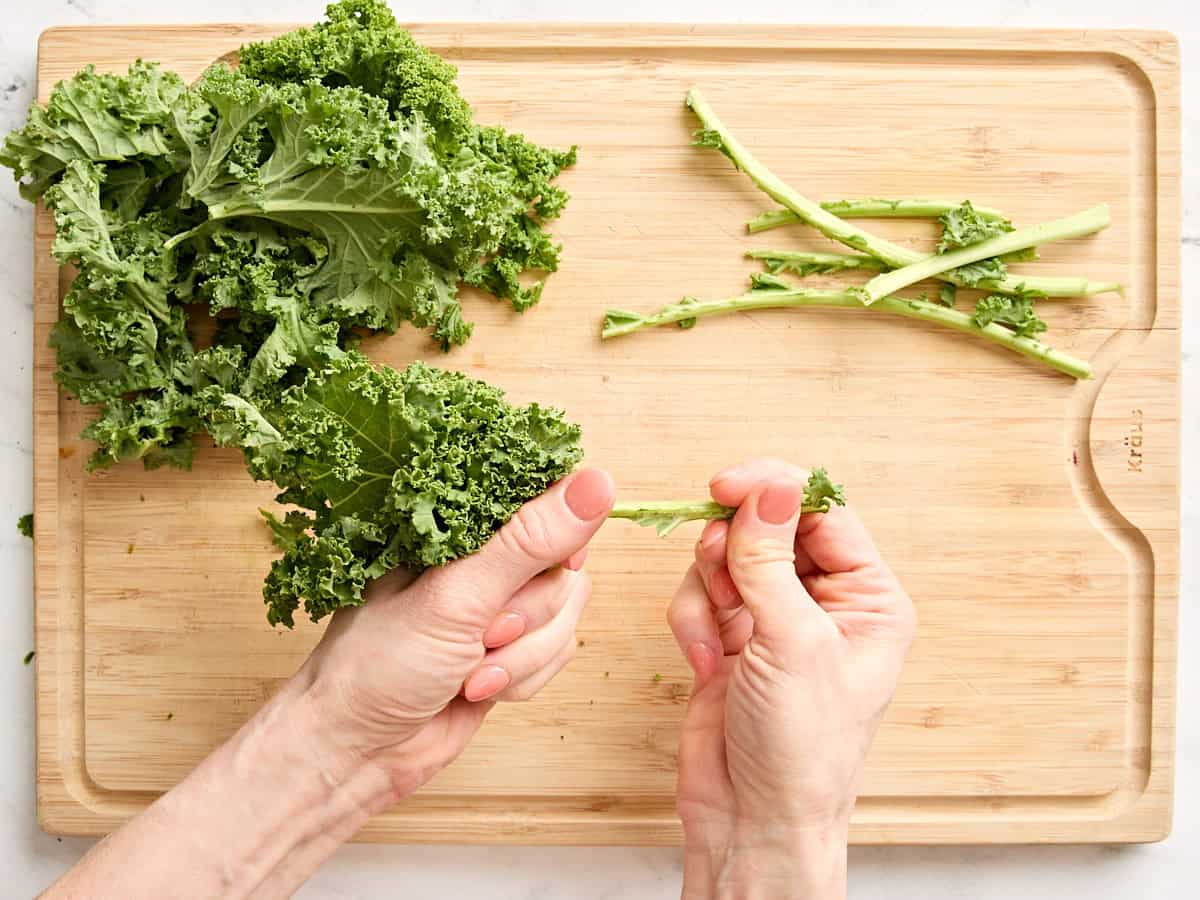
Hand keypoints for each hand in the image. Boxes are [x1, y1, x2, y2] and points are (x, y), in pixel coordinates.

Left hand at [291, 466, 615, 803]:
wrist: (355, 752)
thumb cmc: (379, 665)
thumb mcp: (457, 596)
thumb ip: (530, 542)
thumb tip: (599, 483)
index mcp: (457, 522)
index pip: (540, 495)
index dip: (563, 527)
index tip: (561, 561)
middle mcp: (482, 558)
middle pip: (563, 565)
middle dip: (530, 613)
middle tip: (482, 633)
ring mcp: (497, 605)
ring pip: (565, 614)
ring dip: (525, 654)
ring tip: (468, 672)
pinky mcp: (510, 649)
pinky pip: (557, 651)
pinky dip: (524, 678)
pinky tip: (476, 690)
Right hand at [667, 460, 914, 899]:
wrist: (753, 819)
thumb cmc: (801, 748)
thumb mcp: (793, 644)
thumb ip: (771, 561)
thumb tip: (769, 489)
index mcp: (868, 598)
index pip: (824, 513)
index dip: (775, 491)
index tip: (727, 485)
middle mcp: (824, 601)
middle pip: (770, 526)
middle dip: (734, 544)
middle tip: (714, 558)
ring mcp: (775, 616)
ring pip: (727, 555)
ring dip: (709, 588)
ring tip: (717, 633)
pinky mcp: (731, 635)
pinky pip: (701, 593)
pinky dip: (693, 620)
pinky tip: (704, 663)